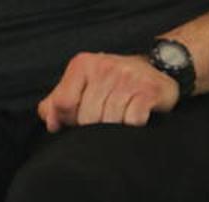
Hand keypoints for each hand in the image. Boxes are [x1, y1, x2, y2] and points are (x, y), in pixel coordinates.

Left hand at [38, 52, 179, 132]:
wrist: (158, 69)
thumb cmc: (112, 83)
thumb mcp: (81, 85)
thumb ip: (57, 103)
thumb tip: (51, 123)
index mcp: (82, 65)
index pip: (63, 103)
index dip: (68, 119)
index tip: (77, 120)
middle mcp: (104, 67)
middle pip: (85, 117)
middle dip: (91, 127)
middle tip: (103, 119)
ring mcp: (127, 78)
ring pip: (108, 122)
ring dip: (112, 129)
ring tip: (119, 118)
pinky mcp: (148, 91)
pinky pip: (132, 122)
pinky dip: (131, 126)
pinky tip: (133, 118)